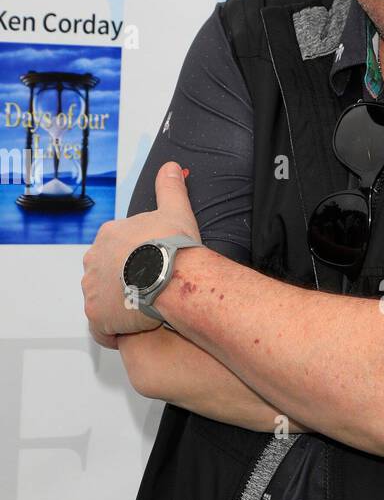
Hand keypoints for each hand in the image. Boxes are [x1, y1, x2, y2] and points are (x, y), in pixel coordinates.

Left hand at [81, 161, 200, 341]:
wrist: (171, 277)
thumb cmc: (174, 248)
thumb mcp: (175, 210)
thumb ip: (170, 188)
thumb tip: (172, 167)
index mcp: (109, 235)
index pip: (117, 250)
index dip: (135, 261)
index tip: (152, 270)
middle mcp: (93, 259)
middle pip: (106, 275)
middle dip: (123, 283)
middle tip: (151, 292)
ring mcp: (92, 288)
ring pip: (103, 301)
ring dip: (119, 307)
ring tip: (145, 312)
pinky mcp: (96, 315)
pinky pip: (103, 329)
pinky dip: (116, 331)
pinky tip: (135, 331)